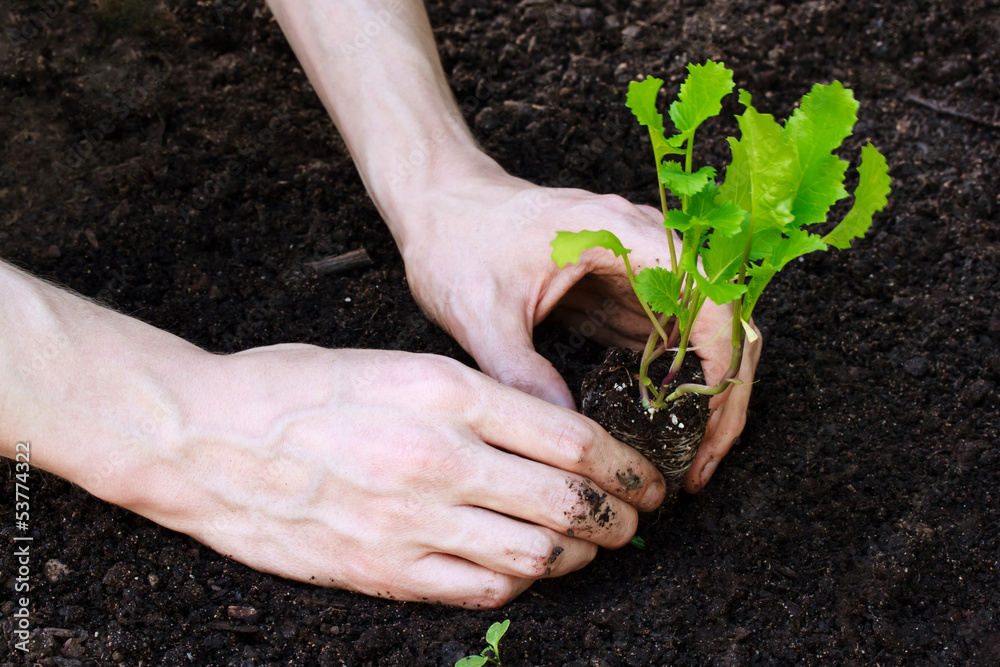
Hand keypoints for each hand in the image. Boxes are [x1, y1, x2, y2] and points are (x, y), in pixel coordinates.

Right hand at [132, 345, 665, 606]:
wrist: (207, 439)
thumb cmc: (299, 387)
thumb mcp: (397, 365)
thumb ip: (477, 400)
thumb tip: (548, 437)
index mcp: (449, 393)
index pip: (573, 439)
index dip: (627, 465)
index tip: (648, 477)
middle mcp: (441, 458)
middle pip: (568, 502)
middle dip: (621, 517)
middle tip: (636, 518)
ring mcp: (413, 521)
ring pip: (537, 554)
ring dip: (578, 554)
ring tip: (589, 546)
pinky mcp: (385, 569)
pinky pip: (482, 588)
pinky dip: (521, 581)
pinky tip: (526, 568)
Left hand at [393, 162, 759, 491]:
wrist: (439, 206)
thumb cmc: (457, 240)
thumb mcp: (480, 311)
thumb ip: (519, 370)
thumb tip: (568, 435)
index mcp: (622, 233)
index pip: (709, 299)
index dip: (722, 366)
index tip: (707, 426)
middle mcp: (643, 245)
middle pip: (718, 322)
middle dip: (722, 395)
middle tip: (701, 463)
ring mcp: (635, 267)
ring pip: (698, 335)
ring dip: (700, 395)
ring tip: (687, 458)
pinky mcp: (620, 289)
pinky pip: (664, 339)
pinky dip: (670, 385)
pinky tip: (656, 427)